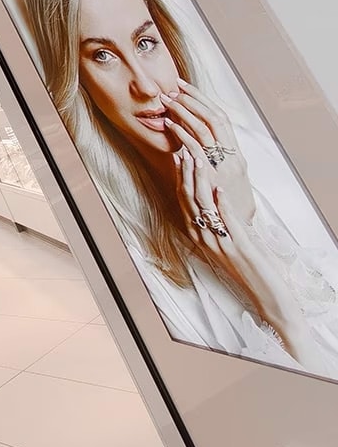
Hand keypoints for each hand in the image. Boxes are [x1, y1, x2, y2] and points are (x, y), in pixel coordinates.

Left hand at [162, 78, 254, 222]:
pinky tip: (170, 126)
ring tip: (168, 102)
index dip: (203, 100)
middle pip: (214, 119)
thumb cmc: (231, 204)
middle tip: (173, 87)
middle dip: (193, 101)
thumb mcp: (227, 178)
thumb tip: (192, 142)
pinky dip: (184, 136)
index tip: (185, 86)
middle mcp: (233, 157)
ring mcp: (224, 166)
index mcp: (236, 154)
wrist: (240, 229)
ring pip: (205, 131)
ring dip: (185, 114)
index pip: (221, 118)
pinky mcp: (215, 178)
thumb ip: (213, 159)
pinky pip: (198, 151)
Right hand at [173, 141, 324, 368]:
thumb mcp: (229, 243)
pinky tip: (220, 186)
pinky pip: (226, 220)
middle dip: (185, 172)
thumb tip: (213, 200)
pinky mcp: (238, 247)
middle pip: (189, 199)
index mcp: (199, 237)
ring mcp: (220, 243)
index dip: (179, 176)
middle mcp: (205, 239)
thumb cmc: (250, 270)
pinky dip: (222, 202)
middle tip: (183, 148)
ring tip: (199, 158)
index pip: (183, 201)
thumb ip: (218, 223)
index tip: (178, 154)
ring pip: (203, 205)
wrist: (268, 298)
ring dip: (200, 179)